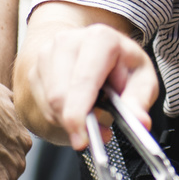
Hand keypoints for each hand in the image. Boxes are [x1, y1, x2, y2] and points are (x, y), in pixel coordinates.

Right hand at [29, 24, 159, 151]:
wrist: (97, 49)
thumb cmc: (121, 65)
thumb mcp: (142, 80)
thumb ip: (139, 101)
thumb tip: (140, 121)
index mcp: (100, 39)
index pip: (83, 81)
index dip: (79, 114)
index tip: (82, 140)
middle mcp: (68, 41)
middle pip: (59, 96)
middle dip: (75, 123)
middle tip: (96, 134)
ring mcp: (48, 53)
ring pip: (49, 103)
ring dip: (68, 120)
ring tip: (91, 115)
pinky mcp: (36, 68)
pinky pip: (42, 104)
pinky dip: (59, 115)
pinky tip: (76, 108)